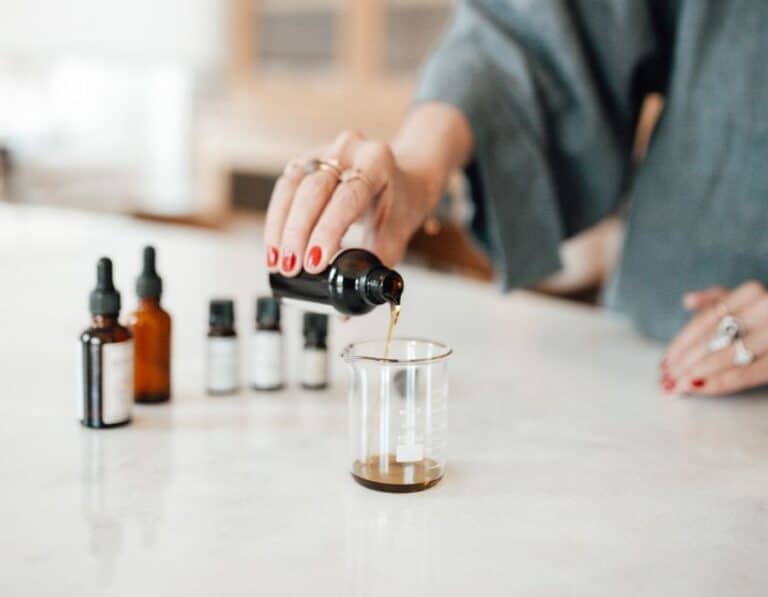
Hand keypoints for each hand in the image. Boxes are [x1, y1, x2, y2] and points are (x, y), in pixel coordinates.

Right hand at [264, 130, 437, 276]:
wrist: (404, 178)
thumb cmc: (401, 205)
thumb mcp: (396, 235)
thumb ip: (373, 270)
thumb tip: (345, 312)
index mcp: (378, 162)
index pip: (348, 196)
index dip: (326, 231)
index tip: (314, 265)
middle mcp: (350, 149)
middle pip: (314, 188)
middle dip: (298, 233)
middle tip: (291, 269)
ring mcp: (326, 150)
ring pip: (293, 186)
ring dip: (281, 227)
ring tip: (277, 262)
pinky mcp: (308, 159)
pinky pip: (284, 187)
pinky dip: (277, 218)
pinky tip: (274, 246)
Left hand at [662, 281, 767, 394]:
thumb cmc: (766, 317)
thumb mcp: (746, 300)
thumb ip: (717, 299)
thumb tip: (688, 301)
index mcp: (752, 293)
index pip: (706, 321)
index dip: (681, 343)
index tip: (664, 362)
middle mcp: (767, 308)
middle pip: (713, 339)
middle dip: (685, 363)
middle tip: (665, 381)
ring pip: (729, 355)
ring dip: (698, 374)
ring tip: (676, 387)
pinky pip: (750, 372)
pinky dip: (722, 381)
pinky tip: (700, 388)